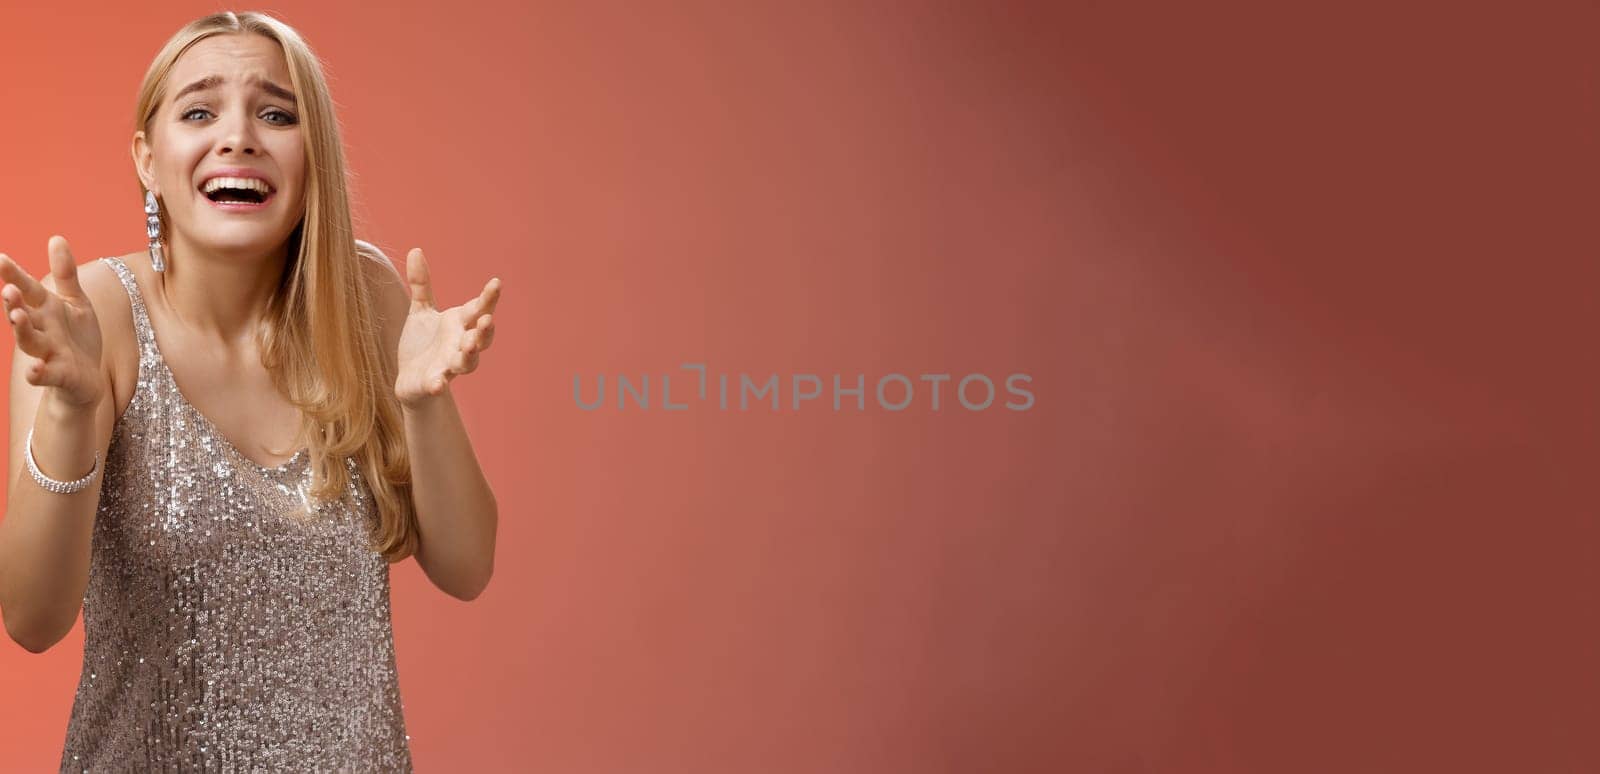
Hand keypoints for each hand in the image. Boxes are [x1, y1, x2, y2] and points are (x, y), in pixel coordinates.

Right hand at [0, 236, 104, 407]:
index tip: (0, 258)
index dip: (14, 275)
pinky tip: (34, 370)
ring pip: (29, 341)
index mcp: (45, 309)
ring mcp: (48, 353)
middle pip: (23, 314)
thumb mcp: (76, 302)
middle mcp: (42, 329)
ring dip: (21, 329)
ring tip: (16, 316)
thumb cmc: (76, 338)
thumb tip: (56, 237)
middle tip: (7, 289)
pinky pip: (47, 375)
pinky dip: (39, 373)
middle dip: (13, 302)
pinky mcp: (60, 375)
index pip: (27, 288)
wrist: (86, 380)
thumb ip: (65, 273)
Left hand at [394, 248, 500, 406]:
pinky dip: (439, 384)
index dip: (489, 298)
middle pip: (481, 338)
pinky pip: (439, 383)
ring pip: (467, 362)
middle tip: (487, 319)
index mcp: (459, 324)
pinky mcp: (433, 382)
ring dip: (470, 355)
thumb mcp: (421, 311)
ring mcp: (449, 365)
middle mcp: (460, 345)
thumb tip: (415, 249)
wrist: (410, 379)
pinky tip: (438, 384)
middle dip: (486, 330)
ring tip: (469, 347)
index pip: (479, 309)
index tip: (496, 283)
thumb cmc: (422, 344)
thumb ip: (421, 283)